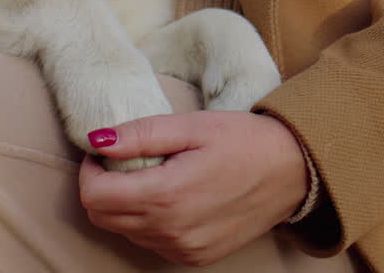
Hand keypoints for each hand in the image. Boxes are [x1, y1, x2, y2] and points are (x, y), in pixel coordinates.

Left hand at [78, 110, 309, 265]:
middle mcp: (170, 231)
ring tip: (154, 176)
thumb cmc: (245, 141)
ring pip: (125, 233)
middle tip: (125, 162)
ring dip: (126, 206)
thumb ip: (141, 135)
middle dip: (102, 189)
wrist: (294, 171)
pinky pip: (152, 244)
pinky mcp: (196, 257)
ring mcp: (184, 249)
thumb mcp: (192, 126)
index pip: (94, 197)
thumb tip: (96, 139)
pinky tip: (173, 198)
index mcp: (166, 195)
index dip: (90, 171)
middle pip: (103, 219)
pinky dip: (149, 222)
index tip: (105, 152)